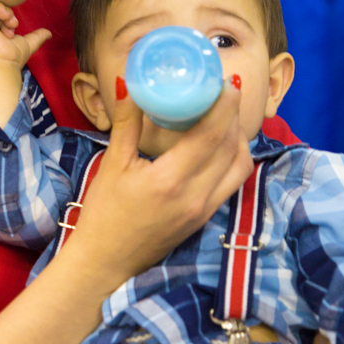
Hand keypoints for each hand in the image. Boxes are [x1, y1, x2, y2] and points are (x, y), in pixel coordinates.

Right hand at [0, 1, 51, 68]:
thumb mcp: (26, 44)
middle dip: (8, 17)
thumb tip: (49, 33)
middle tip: (12, 31)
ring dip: (5, 14)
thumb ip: (36, 37)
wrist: (2, 66)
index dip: (7, 20)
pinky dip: (0, 8)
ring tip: (10, 27)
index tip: (13, 33)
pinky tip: (6, 19)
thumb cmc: (11, 59)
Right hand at [69, 79, 252, 287]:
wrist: (106, 262)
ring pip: (239, 166)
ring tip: (227, 114)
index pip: (210, 135)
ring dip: (239, 137)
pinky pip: (233, 183)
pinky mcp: (205, 218)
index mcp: (170, 180)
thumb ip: (127, 123)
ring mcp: (204, 210)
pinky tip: (222, 144)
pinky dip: (235, 159)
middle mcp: (195, 196)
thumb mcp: (112, 164)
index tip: (225, 82)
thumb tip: (129, 82)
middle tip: (227, 88)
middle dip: (233, 114)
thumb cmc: (104, 213)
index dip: (223, 106)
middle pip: (230, 147)